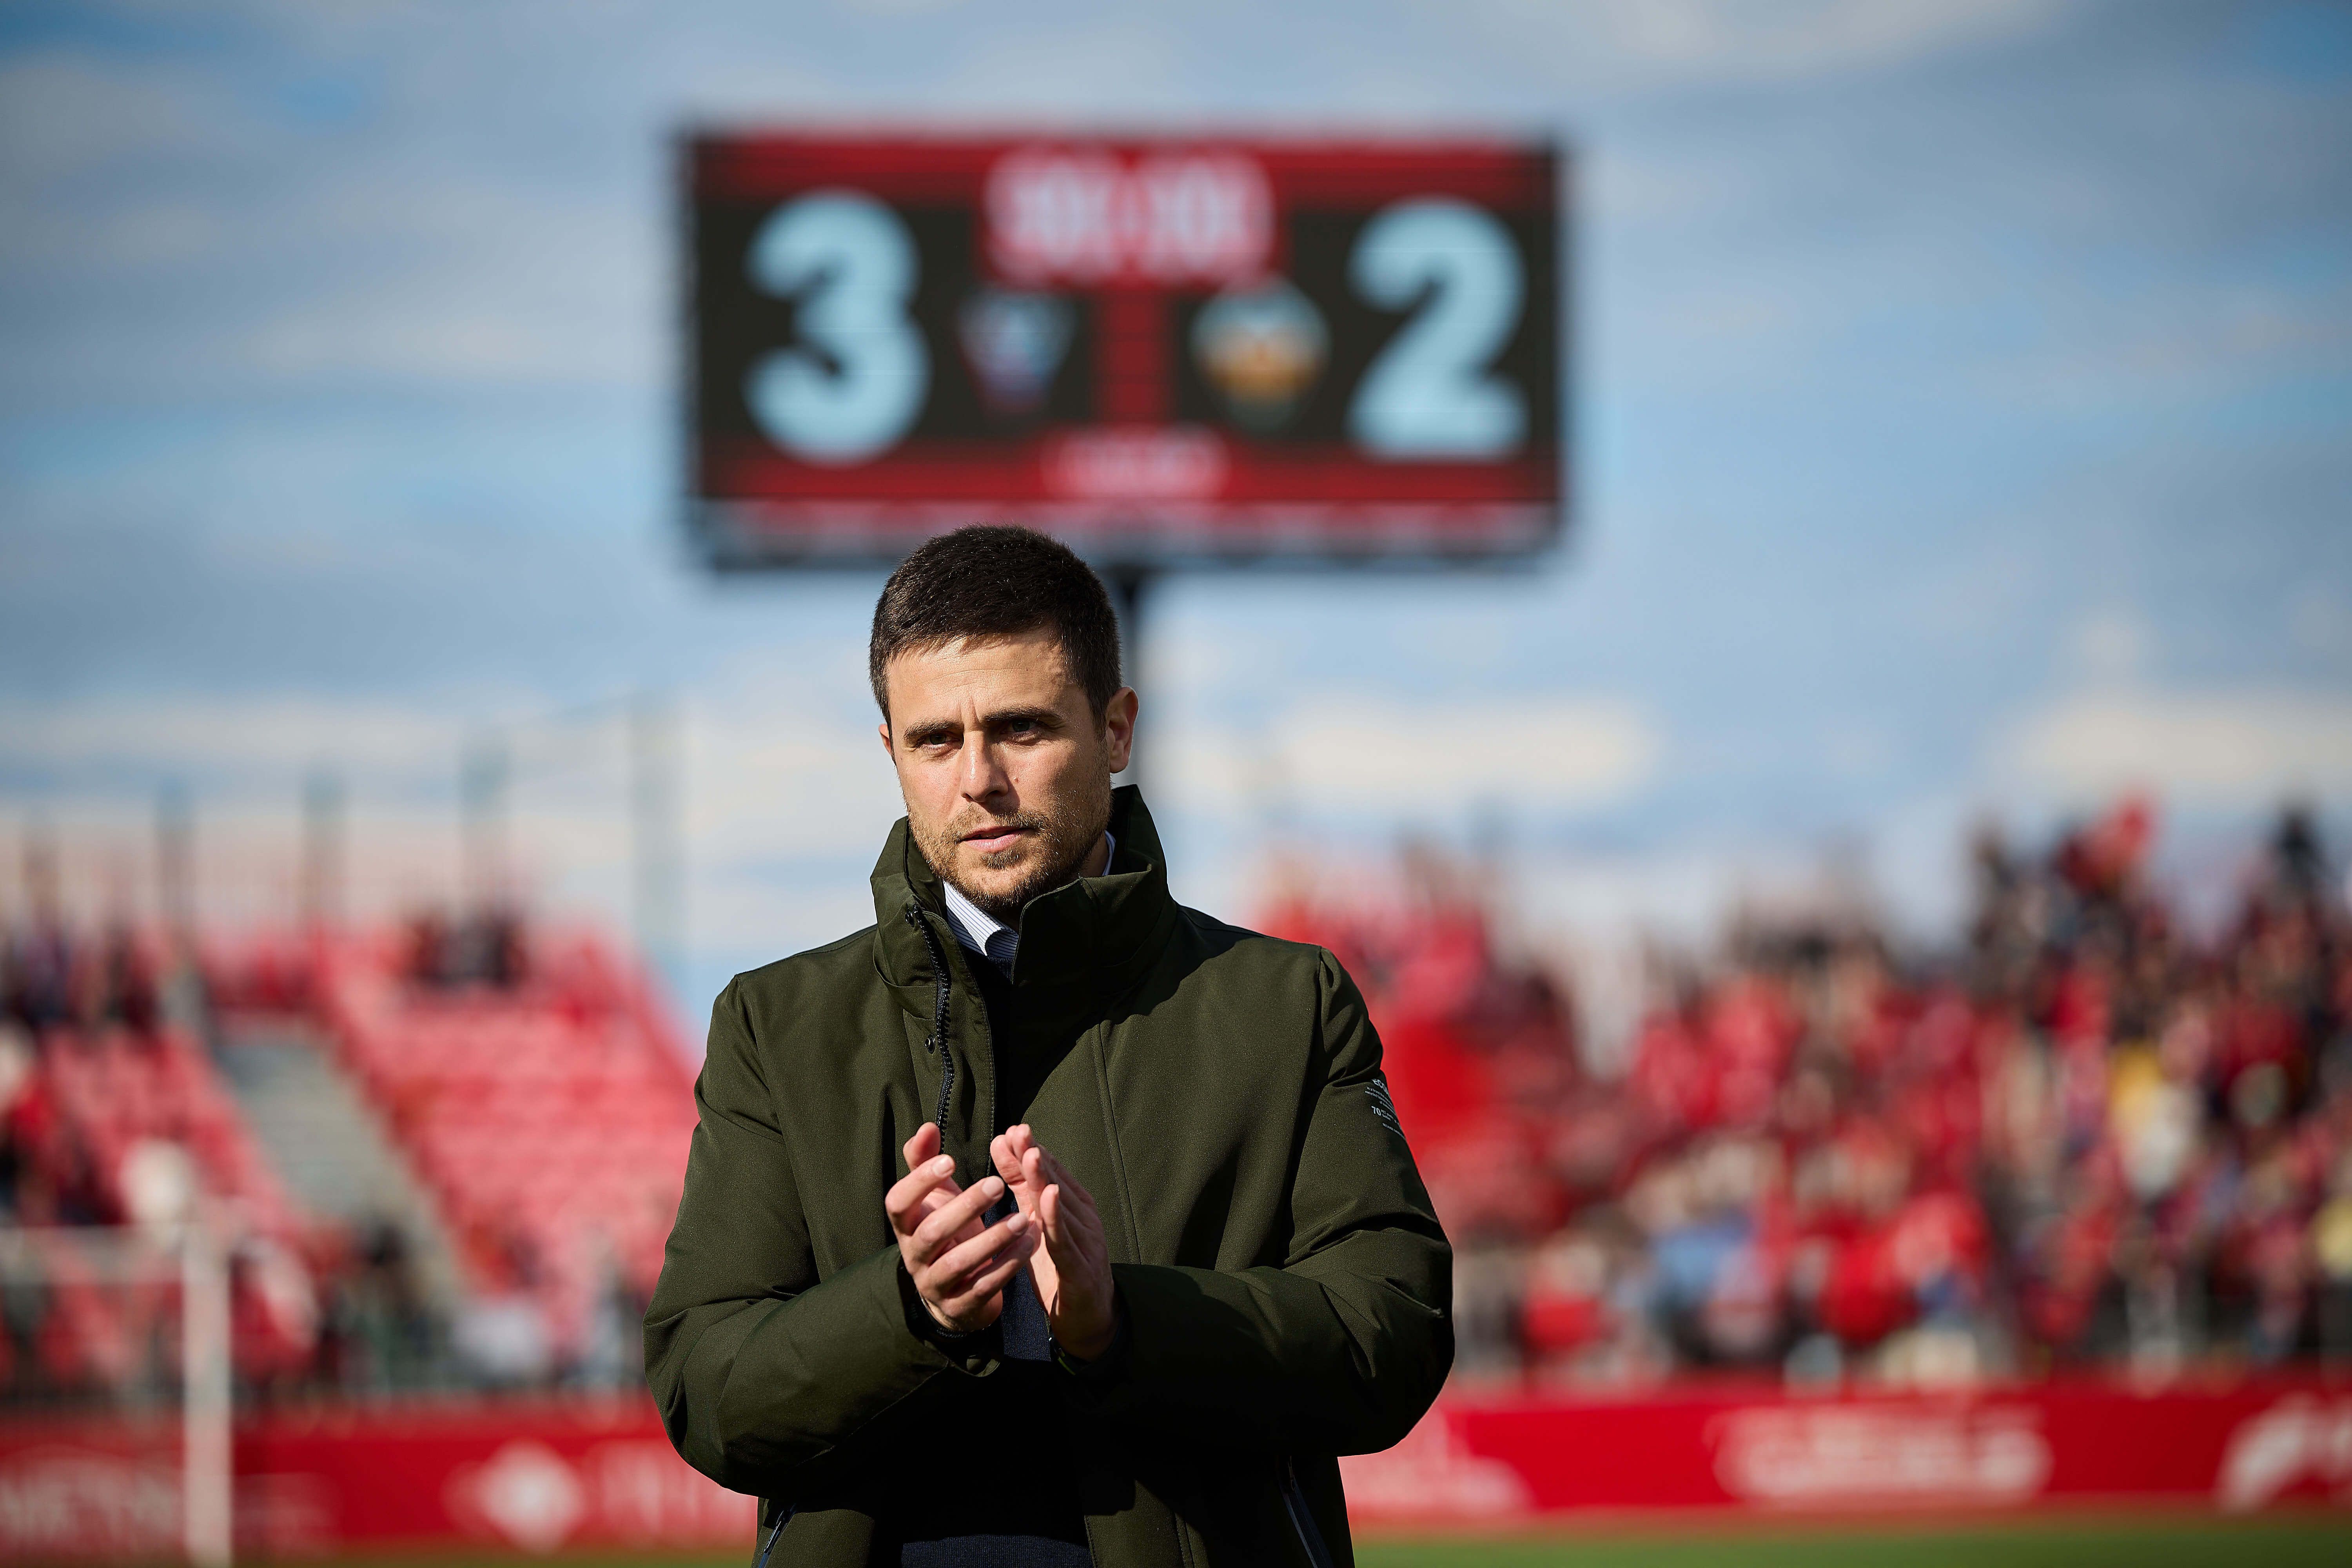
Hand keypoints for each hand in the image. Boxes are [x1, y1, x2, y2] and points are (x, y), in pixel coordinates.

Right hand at [887, 1123, 1035, 1333]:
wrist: (955, 1294)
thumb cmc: (947, 1232)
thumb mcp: (937, 1198)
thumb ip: (926, 1162)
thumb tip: (927, 1127)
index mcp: (905, 1227)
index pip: (897, 1203)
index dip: (919, 1182)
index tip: (950, 1160)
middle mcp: (914, 1257)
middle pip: (931, 1233)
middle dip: (965, 1207)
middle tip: (998, 1184)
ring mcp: (935, 1285)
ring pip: (958, 1263)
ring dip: (992, 1239)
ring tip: (1023, 1218)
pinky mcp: (960, 1306)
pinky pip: (984, 1286)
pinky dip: (1009, 1264)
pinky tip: (1031, 1241)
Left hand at [989, 1124, 1116, 1359]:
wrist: (1089, 1319)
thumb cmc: (1061, 1268)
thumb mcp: (1037, 1225)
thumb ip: (1023, 1189)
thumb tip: (1007, 1149)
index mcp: (1073, 1208)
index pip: (1051, 1175)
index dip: (1032, 1151)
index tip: (1012, 1130)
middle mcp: (1083, 1220)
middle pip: (1057, 1184)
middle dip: (1036, 1156)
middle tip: (1019, 1132)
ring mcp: (1085, 1243)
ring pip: (1062, 1208)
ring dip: (1046, 1180)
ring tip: (1031, 1155)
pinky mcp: (1080, 1268)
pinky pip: (1065, 1241)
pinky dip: (1057, 1218)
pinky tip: (1049, 1198)